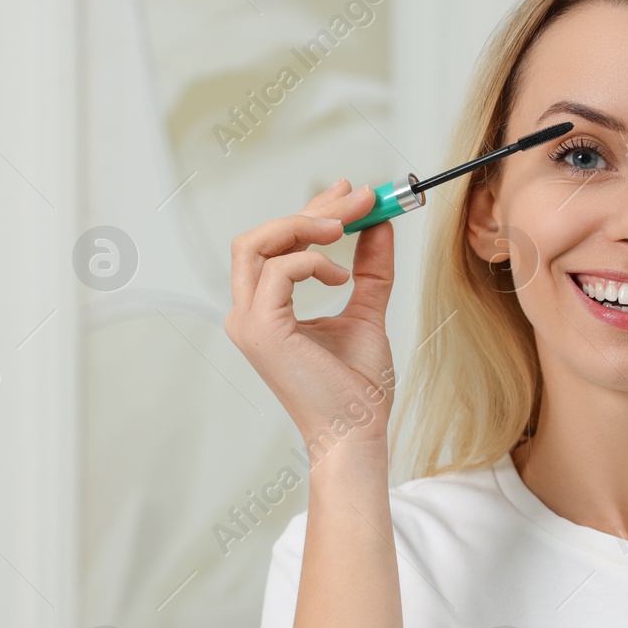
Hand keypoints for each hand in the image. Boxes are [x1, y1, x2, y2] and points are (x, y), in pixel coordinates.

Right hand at [226, 179, 392, 448]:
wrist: (357, 433)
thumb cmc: (357, 389)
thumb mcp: (367, 314)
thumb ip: (370, 271)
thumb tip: (379, 227)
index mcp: (265, 309)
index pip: (274, 244)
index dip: (311, 211)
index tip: (352, 194)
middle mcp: (247, 313)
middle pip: (260, 236)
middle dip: (311, 209)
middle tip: (360, 197)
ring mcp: (248, 322)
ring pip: (254, 245)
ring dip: (302, 226)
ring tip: (345, 227)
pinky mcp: (262, 331)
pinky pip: (277, 272)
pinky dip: (311, 262)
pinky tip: (341, 277)